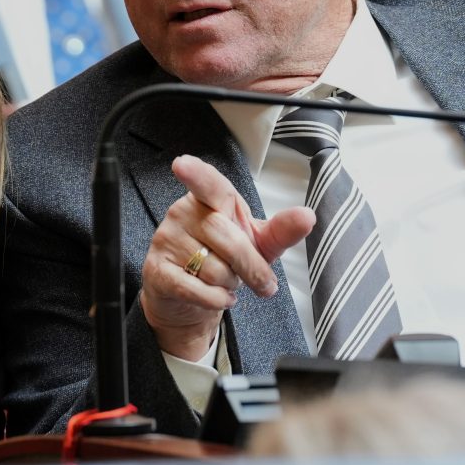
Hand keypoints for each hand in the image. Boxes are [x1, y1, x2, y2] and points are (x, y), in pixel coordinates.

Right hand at [141, 155, 315, 364]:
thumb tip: (308, 216)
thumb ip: (281, 230)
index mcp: (209, 199)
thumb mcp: (256, 243)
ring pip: (213, 269)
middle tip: (263, 283)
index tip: (181, 165)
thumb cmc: (223, 259)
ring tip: (225, 282)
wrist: (189, 295)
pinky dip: (216, 300)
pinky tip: (219, 297)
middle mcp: (183, 213)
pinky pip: (195, 289)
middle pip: (227, 239)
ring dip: (230, 285)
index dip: (195, 174)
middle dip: (252, 268)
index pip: (206, 183)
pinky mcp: (156, 270)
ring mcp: (166, 240)